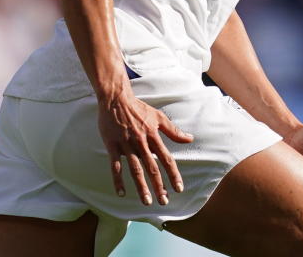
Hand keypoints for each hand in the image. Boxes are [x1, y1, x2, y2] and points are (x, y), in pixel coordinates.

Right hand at [97, 88, 192, 205]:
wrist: (116, 99)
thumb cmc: (139, 108)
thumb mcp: (159, 117)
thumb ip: (173, 131)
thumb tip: (190, 139)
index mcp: (153, 136)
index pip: (166, 159)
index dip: (173, 175)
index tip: (178, 189)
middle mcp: (141, 142)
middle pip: (152, 168)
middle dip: (159, 186)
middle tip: (164, 202)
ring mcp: (126, 145)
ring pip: (135, 170)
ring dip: (141, 187)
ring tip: (146, 202)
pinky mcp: (112, 146)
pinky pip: (115, 166)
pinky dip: (118, 180)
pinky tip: (122, 193)